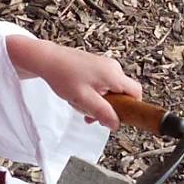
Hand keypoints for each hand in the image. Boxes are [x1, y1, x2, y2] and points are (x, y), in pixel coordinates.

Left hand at [7, 37, 141, 126]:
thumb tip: (116, 124)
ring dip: (98, 102)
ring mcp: (104, 65)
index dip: (131, 108)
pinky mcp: (96, 66)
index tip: (116, 117)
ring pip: (110, 90)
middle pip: (122, 93)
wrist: (47, 59)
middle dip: (108, 107)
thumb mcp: (83, 99)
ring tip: (80, 103)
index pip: (136, 92)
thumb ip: (102, 112)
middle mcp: (113, 68)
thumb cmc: (63, 76)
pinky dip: (93, 93)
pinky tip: (78, 95)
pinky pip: (102, 84)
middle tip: (91, 115)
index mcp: (113, 74)